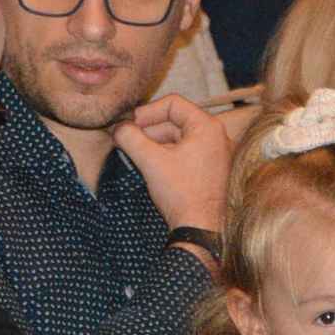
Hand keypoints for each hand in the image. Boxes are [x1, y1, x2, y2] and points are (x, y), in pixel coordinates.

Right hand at [112, 94, 232, 237]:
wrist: (200, 230)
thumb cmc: (181, 193)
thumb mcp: (150, 161)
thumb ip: (130, 138)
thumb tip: (118, 127)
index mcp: (207, 127)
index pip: (173, 104)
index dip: (146, 111)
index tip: (129, 124)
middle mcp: (216, 137)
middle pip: (175, 121)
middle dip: (148, 129)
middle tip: (126, 139)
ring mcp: (216, 154)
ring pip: (179, 138)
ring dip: (155, 143)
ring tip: (135, 154)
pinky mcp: (211, 170)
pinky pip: (186, 152)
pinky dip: (167, 155)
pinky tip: (150, 166)